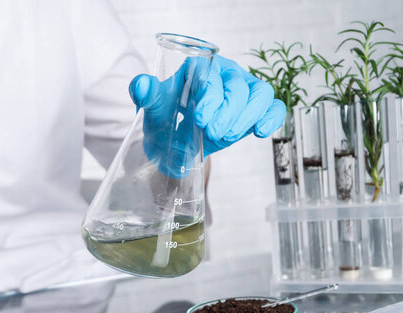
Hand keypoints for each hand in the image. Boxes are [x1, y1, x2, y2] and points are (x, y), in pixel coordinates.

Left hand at [130, 55, 285, 177]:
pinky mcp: (256, 109)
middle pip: (239, 86)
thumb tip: (141, 84)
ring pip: (261, 94)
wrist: (172, 143)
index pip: (213, 75)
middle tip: (211, 132)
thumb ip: (145, 94)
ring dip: (247, 117)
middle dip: (227, 112)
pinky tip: (259, 131)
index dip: (210, 97)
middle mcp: (226, 74)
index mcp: (201, 67)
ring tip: (228, 135)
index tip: (199, 119)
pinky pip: (274, 107)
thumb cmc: (164, 118)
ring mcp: (244, 90)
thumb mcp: (152, 108)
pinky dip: (271, 118)